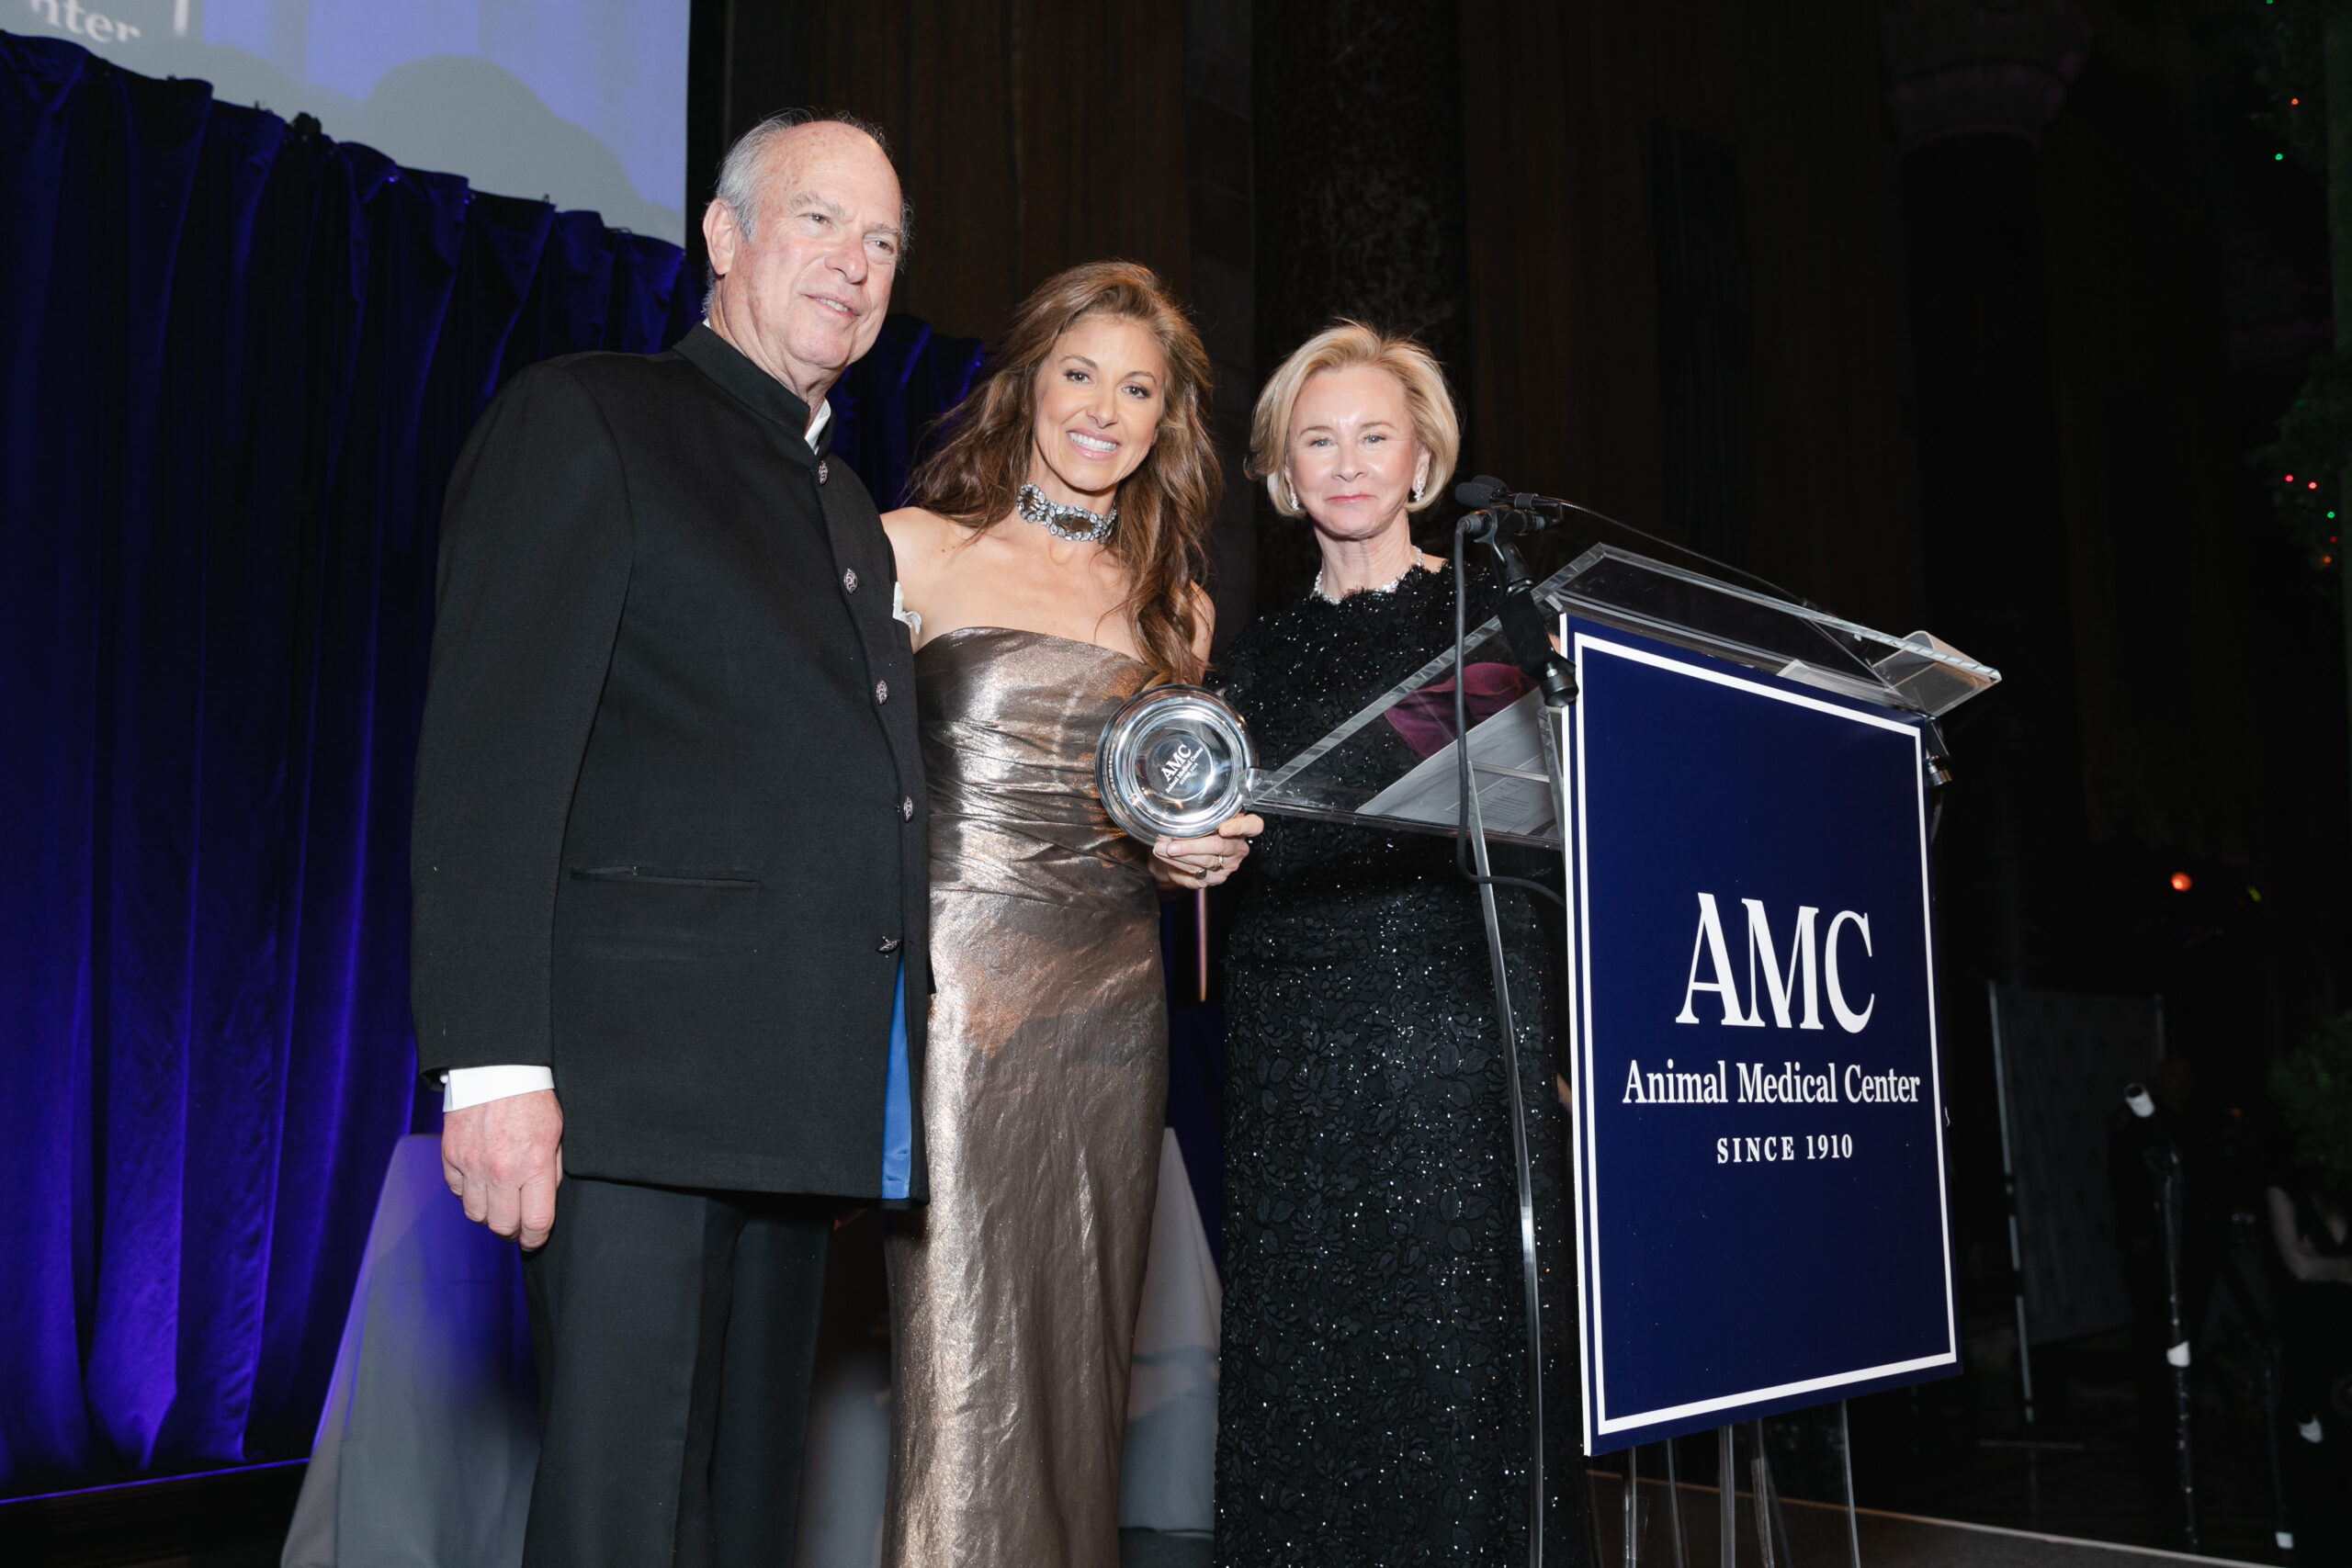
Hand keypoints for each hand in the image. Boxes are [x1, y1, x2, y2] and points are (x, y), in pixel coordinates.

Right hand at [442, 1088, 564, 1249]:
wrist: (496, 1070)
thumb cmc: (532, 1099)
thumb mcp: (557, 1134)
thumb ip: (551, 1171)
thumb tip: (542, 1201)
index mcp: (534, 1165)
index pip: (535, 1222)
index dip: (535, 1239)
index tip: (533, 1241)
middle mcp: (501, 1171)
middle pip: (502, 1226)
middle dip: (512, 1231)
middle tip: (516, 1224)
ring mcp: (472, 1165)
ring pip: (476, 1215)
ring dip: (488, 1215)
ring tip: (498, 1203)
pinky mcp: (451, 1157)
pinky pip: (457, 1192)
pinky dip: (468, 1194)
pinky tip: (480, 1183)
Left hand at [1152, 813, 1263, 890]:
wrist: (1186, 852)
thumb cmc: (1198, 830)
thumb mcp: (1203, 817)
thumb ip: (1201, 814)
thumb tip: (1177, 812)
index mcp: (1242, 828)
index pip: (1253, 825)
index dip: (1239, 826)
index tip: (1223, 828)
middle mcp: (1238, 849)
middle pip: (1218, 846)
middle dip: (1191, 845)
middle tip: (1170, 843)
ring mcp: (1228, 866)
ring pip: (1204, 861)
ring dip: (1178, 855)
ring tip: (1160, 847)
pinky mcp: (1215, 879)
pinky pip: (1195, 873)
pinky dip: (1177, 864)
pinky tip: (1165, 857)